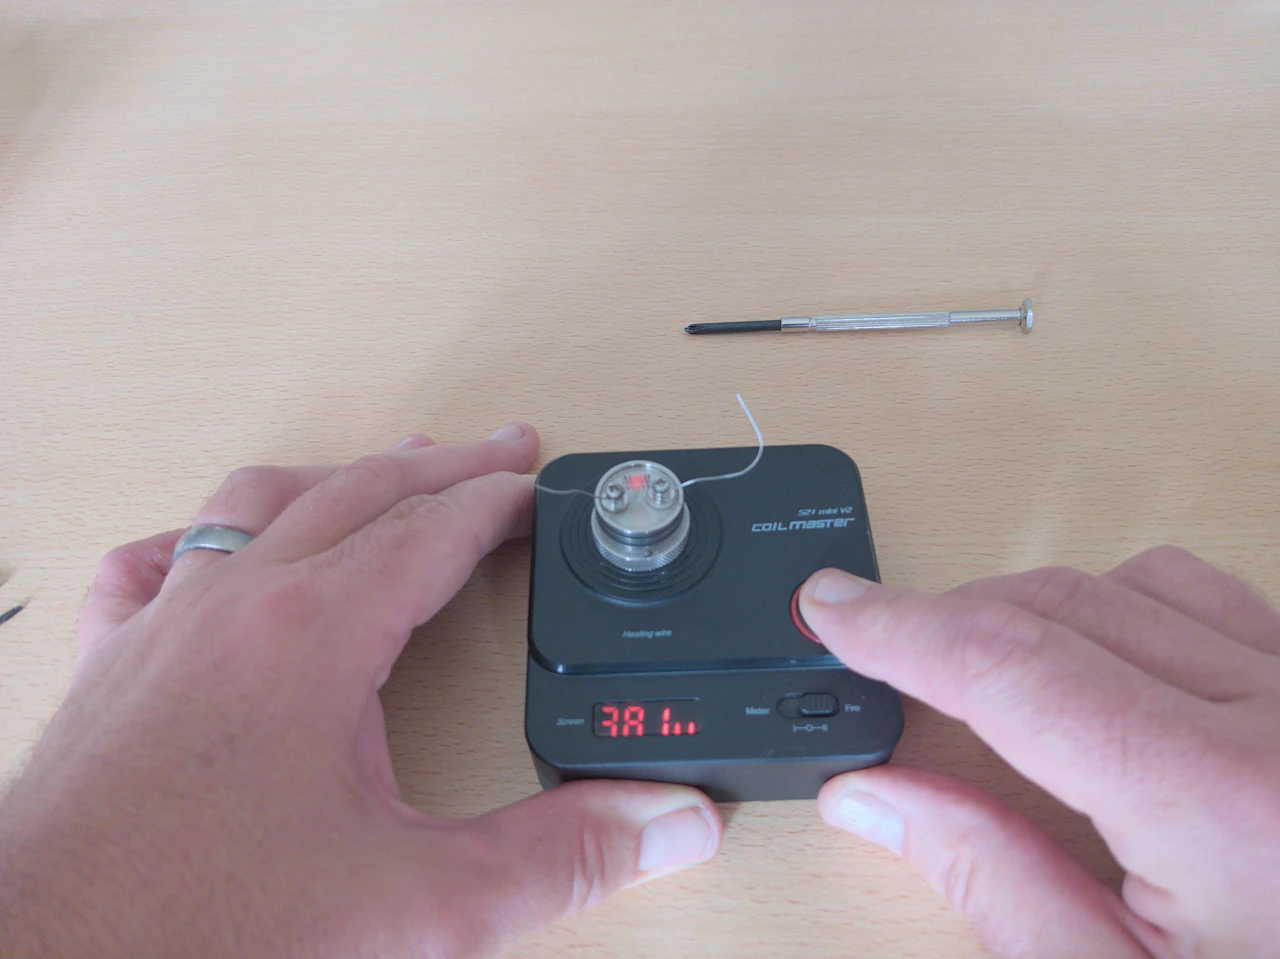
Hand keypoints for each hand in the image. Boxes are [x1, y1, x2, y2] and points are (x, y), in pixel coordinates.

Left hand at [0, 425, 720, 958]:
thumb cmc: (204, 930)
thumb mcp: (417, 905)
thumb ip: (558, 859)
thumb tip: (669, 824)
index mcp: (316, 634)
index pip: (435, 532)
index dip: (500, 502)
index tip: (541, 487)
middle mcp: (235, 604)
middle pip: (361, 492)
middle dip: (444, 465)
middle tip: (500, 447)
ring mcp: (164, 624)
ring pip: (258, 502)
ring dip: (338, 476)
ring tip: (387, 466)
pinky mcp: (112, 666)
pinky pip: (154, 562)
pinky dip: (203, 535)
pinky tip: (216, 546)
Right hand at [799, 547, 1279, 958]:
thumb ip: (990, 878)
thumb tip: (873, 798)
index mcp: (1223, 805)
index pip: (1010, 664)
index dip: (899, 626)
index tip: (832, 607)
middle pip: (1064, 605)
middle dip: (950, 616)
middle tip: (876, 647)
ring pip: (1143, 582)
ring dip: (1040, 607)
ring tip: (983, 664)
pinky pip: (1221, 599)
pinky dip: (1131, 610)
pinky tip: (1101, 662)